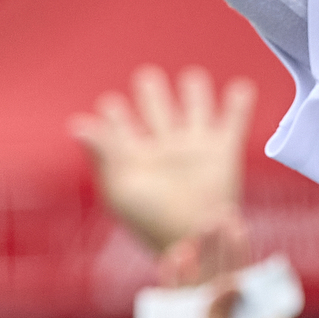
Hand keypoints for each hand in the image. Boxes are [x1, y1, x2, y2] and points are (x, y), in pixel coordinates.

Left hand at [72, 65, 256, 252]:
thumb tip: (77, 124)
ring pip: (196, 107)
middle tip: (146, 77)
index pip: (120, 122)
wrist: (196, 240)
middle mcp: (165, 148)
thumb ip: (103, 151)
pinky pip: (233, 121)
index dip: (115, 111)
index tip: (111, 106)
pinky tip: (241, 88)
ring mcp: (195, 148)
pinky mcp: (224, 152)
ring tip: (192, 79)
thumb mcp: (120, 187)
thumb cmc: (152, 222)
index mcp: (135, 156)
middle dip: (151, 91)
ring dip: (195, 90)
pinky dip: (238, 104)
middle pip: (157, 108)